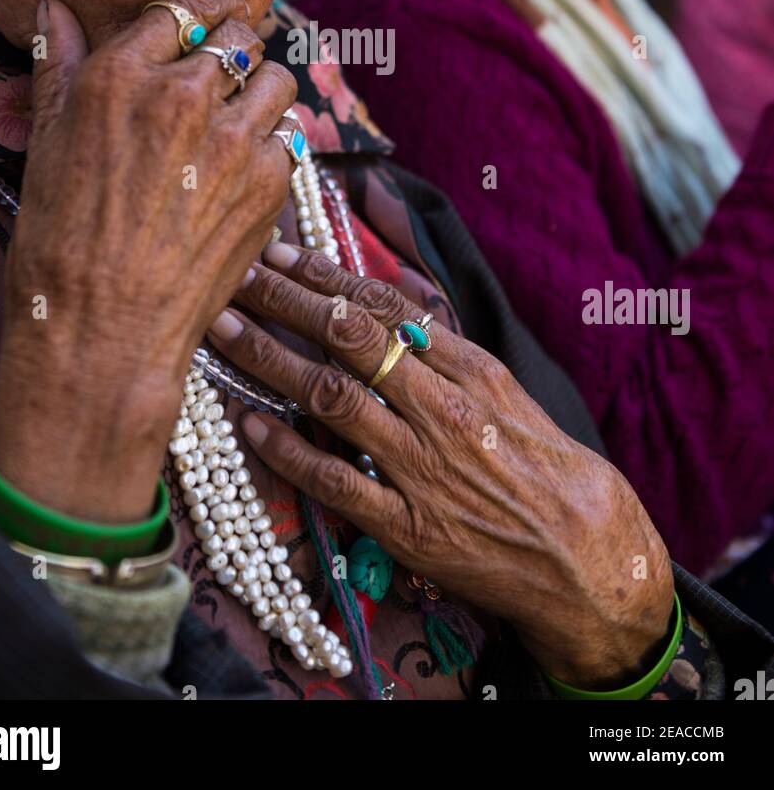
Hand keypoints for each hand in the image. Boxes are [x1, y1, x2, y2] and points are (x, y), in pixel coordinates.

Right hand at [0, 0, 297, 522]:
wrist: (101, 327)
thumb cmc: (59, 238)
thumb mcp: (44, 140)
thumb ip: (56, 62)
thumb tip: (53, 6)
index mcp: (121, 74)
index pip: (183, 6)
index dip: (198, 13)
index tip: (204, 24)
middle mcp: (183, 94)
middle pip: (240, 34)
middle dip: (233, 50)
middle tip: (221, 78)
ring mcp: (232, 137)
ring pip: (277, 78)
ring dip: (261, 93)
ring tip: (237, 123)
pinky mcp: (268, 181)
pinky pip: (288, 137)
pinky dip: (271, 147)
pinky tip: (240, 173)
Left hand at [207, 243, 674, 689]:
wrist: (588, 559)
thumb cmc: (547, 470)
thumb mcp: (508, 394)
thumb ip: (448, 352)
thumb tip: (390, 303)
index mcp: (472, 371)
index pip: (385, 308)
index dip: (327, 277)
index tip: (283, 254)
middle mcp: (442, 410)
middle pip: (349, 339)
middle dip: (286, 301)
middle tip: (237, 273)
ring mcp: (422, 468)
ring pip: (332, 398)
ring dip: (270, 359)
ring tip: (224, 329)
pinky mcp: (407, 527)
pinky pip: (334, 481)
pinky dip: (287, 450)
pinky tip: (248, 424)